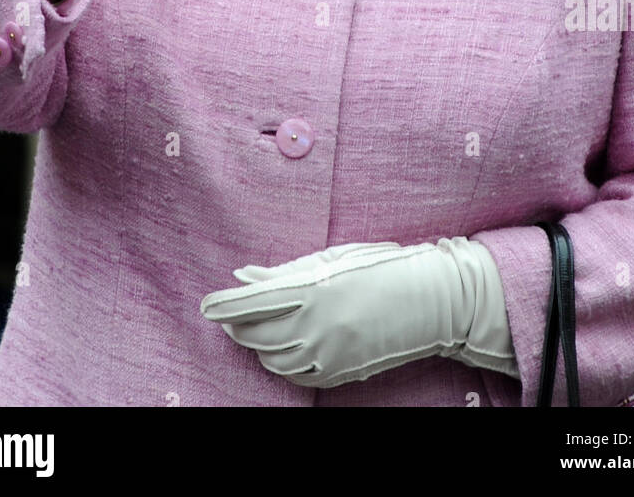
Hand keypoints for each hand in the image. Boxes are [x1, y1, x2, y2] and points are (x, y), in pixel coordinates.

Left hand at [200, 237, 516, 388]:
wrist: (427, 301)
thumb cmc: (378, 267)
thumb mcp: (330, 259)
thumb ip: (283, 272)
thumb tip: (242, 278)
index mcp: (312, 290)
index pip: (250, 303)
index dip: (222, 305)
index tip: (207, 305)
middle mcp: (316, 326)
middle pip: (254, 334)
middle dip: (236, 325)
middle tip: (229, 314)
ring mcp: (327, 354)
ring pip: (270, 358)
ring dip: (256, 343)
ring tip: (254, 328)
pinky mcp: (338, 373)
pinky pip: (294, 375)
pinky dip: (280, 362)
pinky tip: (281, 347)